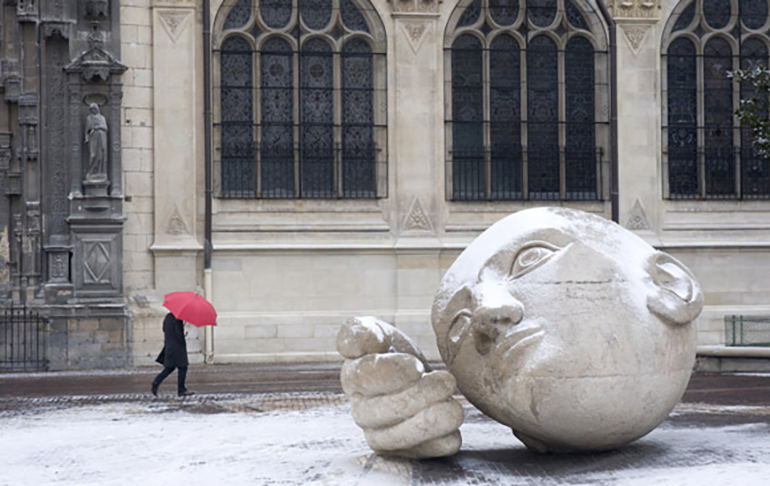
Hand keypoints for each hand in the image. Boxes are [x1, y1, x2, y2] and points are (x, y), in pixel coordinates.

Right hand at [337, 316, 463, 458]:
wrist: (413, 373)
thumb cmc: (390, 349)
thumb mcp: (376, 331)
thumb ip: (363, 331)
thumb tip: (359, 343)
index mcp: (352, 377)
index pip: (361, 377)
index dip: (390, 373)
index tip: (418, 366)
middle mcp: (361, 410)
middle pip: (379, 412)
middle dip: (416, 398)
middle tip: (447, 381)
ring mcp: (380, 434)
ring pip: (395, 439)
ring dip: (428, 425)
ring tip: (455, 408)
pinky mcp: (404, 451)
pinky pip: (417, 456)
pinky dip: (436, 445)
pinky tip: (453, 432)